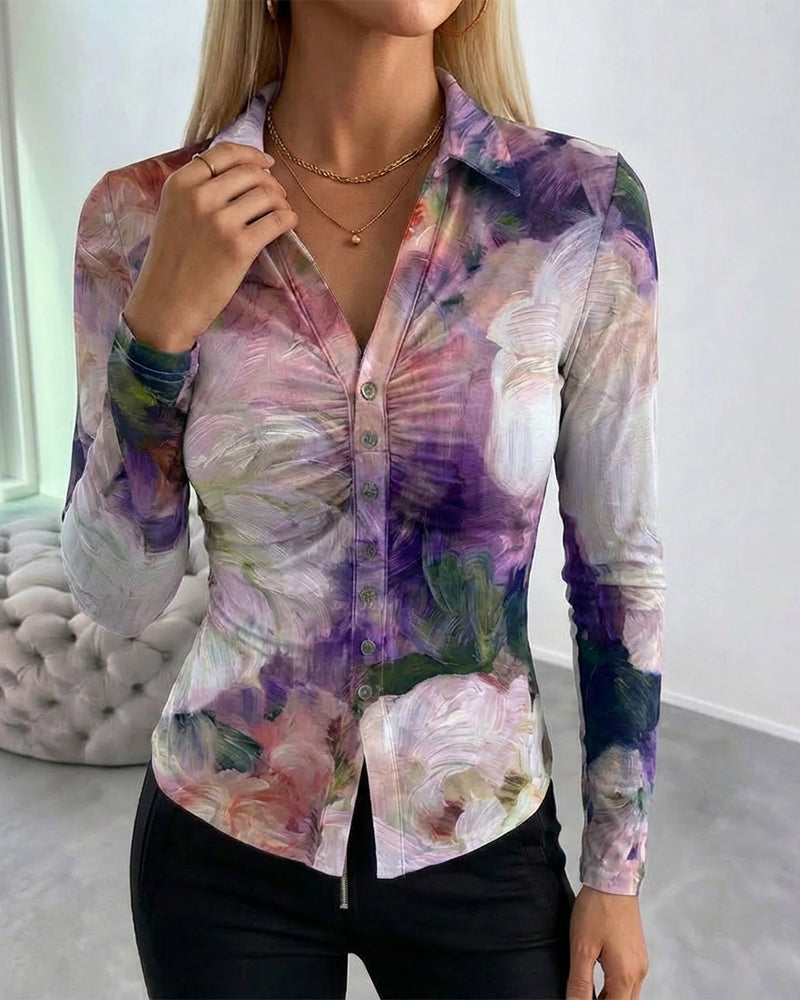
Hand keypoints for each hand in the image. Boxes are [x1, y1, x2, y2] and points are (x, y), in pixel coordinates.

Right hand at [123, 140, 298, 352]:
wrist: (165, 305)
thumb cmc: (170, 263)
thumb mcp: (172, 213)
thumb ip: (197, 190)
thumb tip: (238, 172)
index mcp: (180, 184)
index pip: (224, 153)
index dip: (252, 155)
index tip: (266, 163)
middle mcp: (200, 197)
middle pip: (250, 172)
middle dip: (270, 181)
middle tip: (276, 195)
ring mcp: (220, 221)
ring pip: (267, 194)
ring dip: (281, 200)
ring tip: (281, 211)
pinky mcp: (240, 247)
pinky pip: (277, 220)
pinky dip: (288, 219)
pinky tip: (288, 223)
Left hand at [565, 885, 649, 998]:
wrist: (613, 878)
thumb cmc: (598, 909)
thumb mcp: (581, 947)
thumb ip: (580, 982)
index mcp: (625, 975)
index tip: (581, 999)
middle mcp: (638, 971)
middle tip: (583, 996)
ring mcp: (640, 961)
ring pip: (628, 993)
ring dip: (610, 997)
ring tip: (588, 992)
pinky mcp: (636, 951)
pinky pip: (628, 979)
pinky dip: (615, 986)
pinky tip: (599, 980)